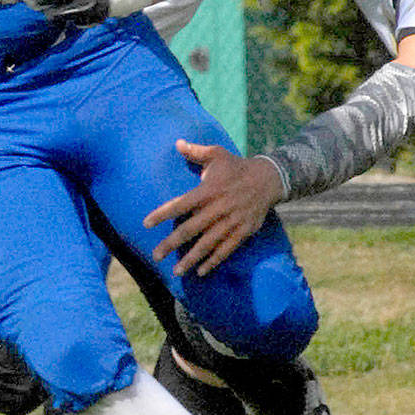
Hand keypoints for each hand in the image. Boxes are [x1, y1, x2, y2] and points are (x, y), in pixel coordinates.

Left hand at [144, 140, 283, 275]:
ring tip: (176, 271)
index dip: (162, 214)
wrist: (268, 179)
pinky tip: (201, 272)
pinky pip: (226, 250)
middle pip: (191, 229)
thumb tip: (176, 142)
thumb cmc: (236, 166)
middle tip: (156, 255)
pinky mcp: (243, 231)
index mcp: (208, 191)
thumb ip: (196, 151)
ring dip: (191, 258)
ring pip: (207, 244)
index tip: (146, 223)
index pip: (180, 204)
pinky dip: (214, 261)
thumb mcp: (217, 154)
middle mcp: (218, 208)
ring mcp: (231, 222)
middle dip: (172, 244)